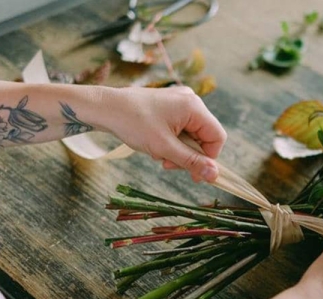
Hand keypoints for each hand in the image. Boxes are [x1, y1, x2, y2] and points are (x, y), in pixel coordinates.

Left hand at [101, 86, 226, 181]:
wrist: (105, 107)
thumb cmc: (133, 123)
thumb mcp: (164, 148)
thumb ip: (192, 162)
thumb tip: (215, 175)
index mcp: (194, 107)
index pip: (217, 137)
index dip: (208, 158)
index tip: (192, 172)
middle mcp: (191, 100)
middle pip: (204, 136)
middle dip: (188, 154)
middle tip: (168, 164)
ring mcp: (180, 101)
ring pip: (192, 134)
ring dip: (179, 150)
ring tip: (159, 154)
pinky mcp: (170, 104)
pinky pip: (181, 128)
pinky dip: (172, 141)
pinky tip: (157, 144)